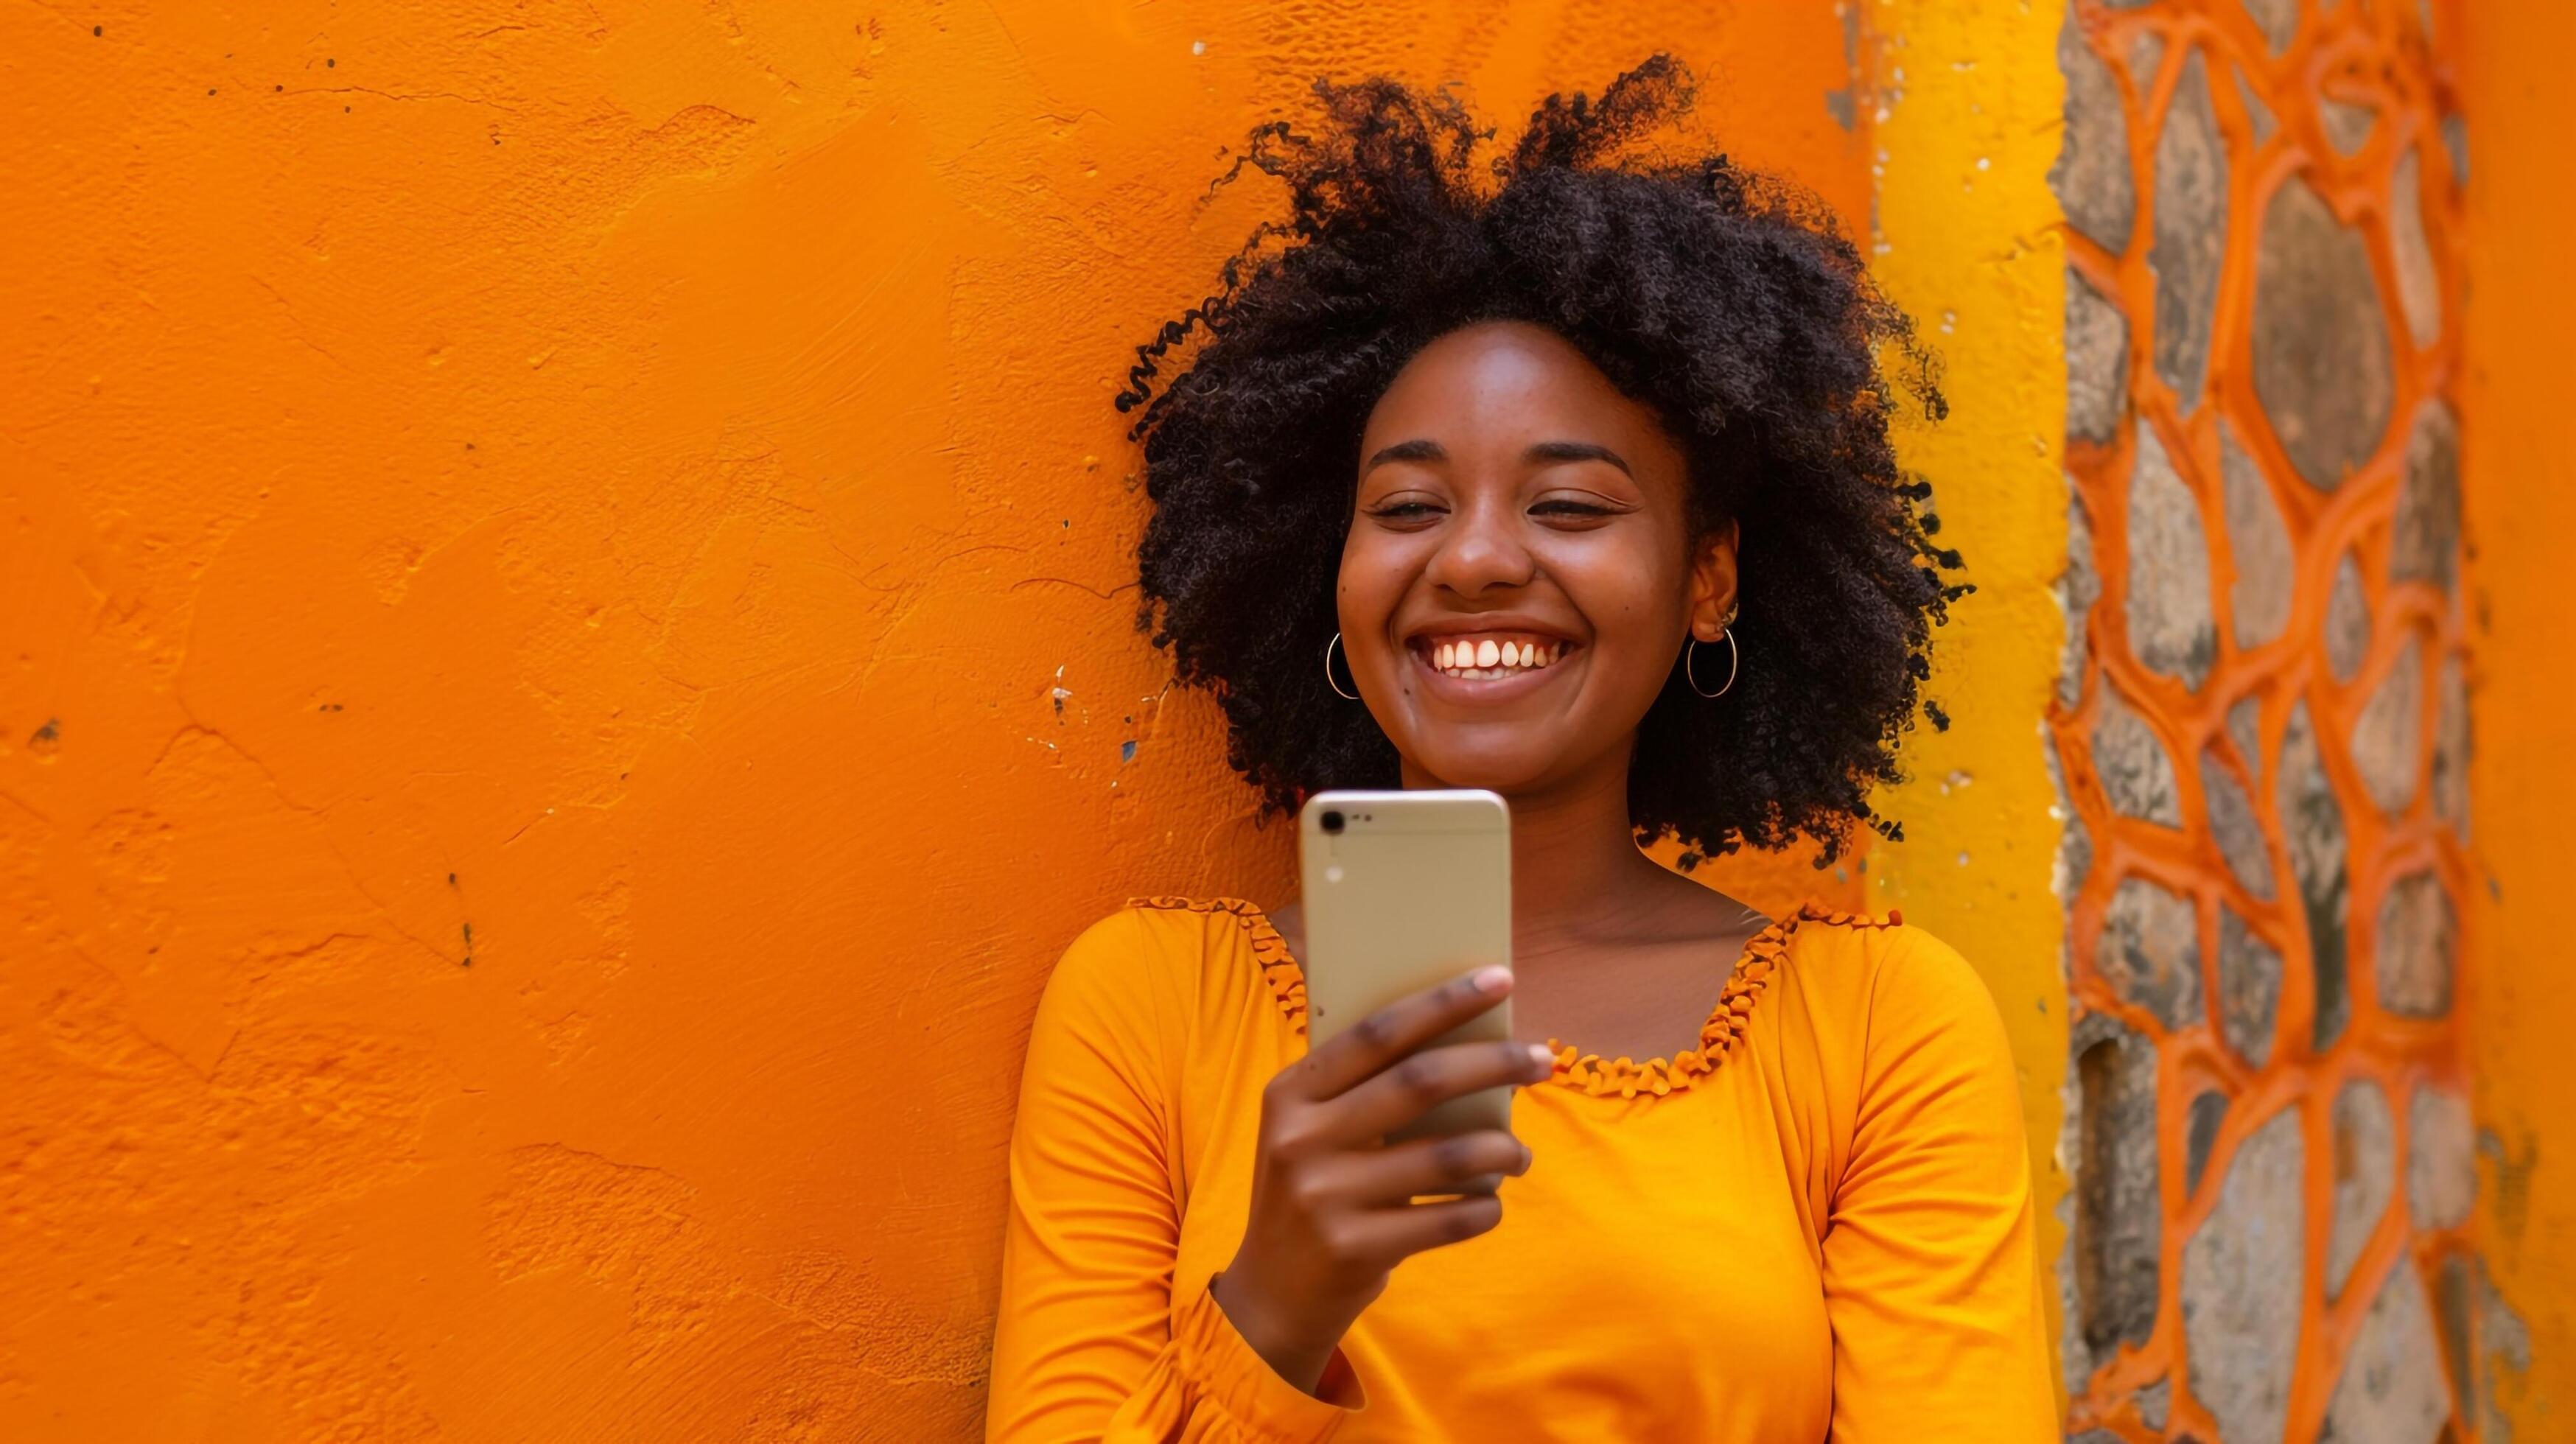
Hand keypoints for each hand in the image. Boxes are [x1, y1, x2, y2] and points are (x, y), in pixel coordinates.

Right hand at [1210, 965, 1550, 1393]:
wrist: (1271, 1295)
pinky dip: (1484, 1207)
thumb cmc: (1312, 1193)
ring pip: (1446, 1156)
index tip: (1499, 980)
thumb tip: (1470, 1047)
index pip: (1378, 1032)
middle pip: (1420, 1082)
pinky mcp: (1354, 1248)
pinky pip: (1449, 1219)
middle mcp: (1301, 1139)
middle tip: (1543, 1060)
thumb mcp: (1312, 1133)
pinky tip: (1490, 1202)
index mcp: (1292, 1094)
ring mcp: (1325, 1196)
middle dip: (1494, 1064)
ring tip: (1520, 1153)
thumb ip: (1364, 1093)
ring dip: (1502, 1149)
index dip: (1443, 1003)